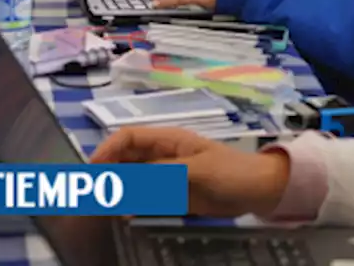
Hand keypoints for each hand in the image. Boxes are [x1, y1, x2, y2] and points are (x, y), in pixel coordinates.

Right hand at [90, 126, 290, 216]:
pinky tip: (129, 214)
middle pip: (125, 159)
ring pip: (133, 180)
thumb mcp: (196, 171)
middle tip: (94, 191)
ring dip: (120, 190)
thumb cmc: (230, 171)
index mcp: (167, 140)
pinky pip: (146, 198)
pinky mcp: (174, 196)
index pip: (127, 138)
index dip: (107, 150)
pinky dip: (135, 205)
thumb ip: (162, 175)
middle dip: (108, 172)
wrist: (260, 191)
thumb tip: (129, 181)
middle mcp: (162, 156)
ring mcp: (167, 176)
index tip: (93, 168)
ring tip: (108, 205)